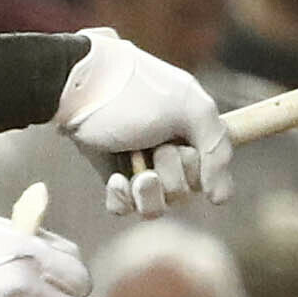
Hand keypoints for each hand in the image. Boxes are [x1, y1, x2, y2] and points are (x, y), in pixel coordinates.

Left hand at [53, 27, 232, 217]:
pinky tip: (115, 180)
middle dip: (172, 172)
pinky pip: (126, 208)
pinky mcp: (112, 177)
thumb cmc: (135, 93)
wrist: (77, 88)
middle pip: (185, 191)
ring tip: (139, 174)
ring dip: (150, 192)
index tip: (190, 150)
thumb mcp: (190, 108)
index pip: (213, 170)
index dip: (204, 169)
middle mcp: (169, 150)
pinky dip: (122, 199)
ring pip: (157, 205)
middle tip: (157, 144)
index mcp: (192, 130)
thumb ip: (217, 147)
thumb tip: (220, 199)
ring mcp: (140, 166)